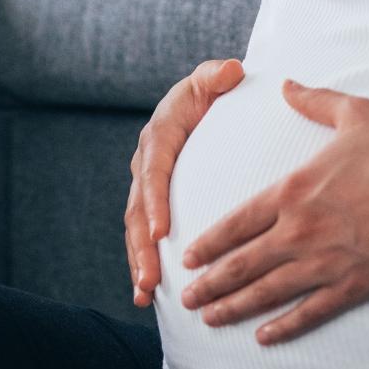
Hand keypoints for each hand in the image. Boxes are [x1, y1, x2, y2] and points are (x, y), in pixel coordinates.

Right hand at [126, 58, 244, 306]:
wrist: (205, 102)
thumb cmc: (213, 92)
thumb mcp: (214, 79)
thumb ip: (219, 75)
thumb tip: (232, 71)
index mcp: (160, 135)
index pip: (154, 170)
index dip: (154, 202)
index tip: (161, 231)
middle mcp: (147, 163)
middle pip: (137, 209)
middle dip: (141, 247)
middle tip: (150, 279)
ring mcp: (147, 186)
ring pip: (136, 229)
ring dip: (138, 262)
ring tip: (144, 294)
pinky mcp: (154, 204)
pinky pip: (144, 236)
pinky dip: (143, 264)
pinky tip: (146, 297)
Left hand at [175, 81, 368, 344]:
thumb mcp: (354, 113)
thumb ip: (314, 100)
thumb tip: (286, 83)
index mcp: (293, 191)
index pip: (236, 223)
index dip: (208, 243)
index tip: (188, 257)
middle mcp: (299, 230)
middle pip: (241, 264)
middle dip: (209, 284)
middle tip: (186, 299)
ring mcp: (323, 262)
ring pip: (266, 292)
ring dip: (233, 307)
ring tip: (209, 319)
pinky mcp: (352, 285)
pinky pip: (309, 312)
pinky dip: (283, 327)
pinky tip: (264, 338)